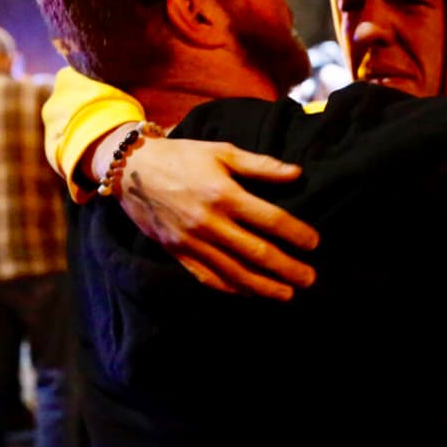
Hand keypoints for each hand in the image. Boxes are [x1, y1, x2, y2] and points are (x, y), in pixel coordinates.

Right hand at [116, 136, 318, 299]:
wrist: (132, 170)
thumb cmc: (183, 156)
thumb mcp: (222, 152)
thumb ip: (260, 165)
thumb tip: (297, 174)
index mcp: (223, 193)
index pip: (270, 220)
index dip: (296, 234)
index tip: (314, 243)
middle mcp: (209, 222)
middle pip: (257, 252)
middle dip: (288, 268)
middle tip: (310, 278)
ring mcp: (192, 242)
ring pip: (234, 272)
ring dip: (264, 286)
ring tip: (287, 294)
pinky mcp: (178, 253)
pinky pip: (209, 277)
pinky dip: (232, 288)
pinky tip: (250, 292)